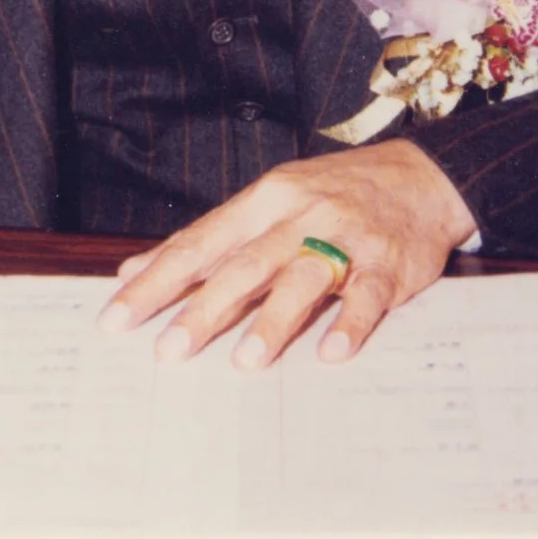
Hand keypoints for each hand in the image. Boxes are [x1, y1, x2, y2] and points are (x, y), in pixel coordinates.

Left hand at [98, 139, 477, 369]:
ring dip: (273, 320)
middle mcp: (299, 217)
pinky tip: (331, 353)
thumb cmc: (332, 194)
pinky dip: (349, 324)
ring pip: (303, 278)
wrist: (420, 176)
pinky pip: (366, 296)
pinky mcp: (387, 264)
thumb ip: (206, 240)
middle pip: (244, 265)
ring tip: (245, 362)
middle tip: (169, 350)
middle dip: (204, 308)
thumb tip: (133, 270)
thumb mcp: (266, 203)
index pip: (198, 244)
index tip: (117, 318)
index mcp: (262, 202)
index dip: (156, 282)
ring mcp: (345, 239)